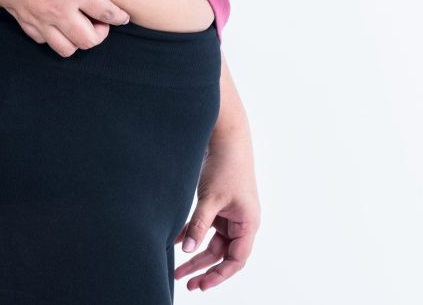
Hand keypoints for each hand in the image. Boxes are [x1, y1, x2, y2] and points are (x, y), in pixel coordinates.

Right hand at [0, 0, 130, 56]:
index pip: (106, 12)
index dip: (120, 17)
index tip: (124, 17)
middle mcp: (58, 10)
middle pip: (88, 41)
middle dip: (100, 35)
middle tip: (100, 22)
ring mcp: (37, 17)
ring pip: (64, 49)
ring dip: (76, 41)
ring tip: (77, 25)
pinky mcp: (19, 17)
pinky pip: (40, 40)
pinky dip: (51, 36)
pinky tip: (53, 22)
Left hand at [173, 125, 260, 291]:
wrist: (226, 137)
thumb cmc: (226, 166)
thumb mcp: (211, 199)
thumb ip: (198, 225)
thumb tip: (187, 250)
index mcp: (247, 224)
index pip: (236, 259)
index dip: (219, 275)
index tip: (202, 285)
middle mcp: (241, 222)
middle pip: (222, 254)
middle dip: (203, 269)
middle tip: (186, 284)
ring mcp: (229, 214)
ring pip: (212, 243)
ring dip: (195, 255)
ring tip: (177, 270)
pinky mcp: (218, 205)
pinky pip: (204, 227)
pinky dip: (190, 234)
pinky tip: (174, 242)